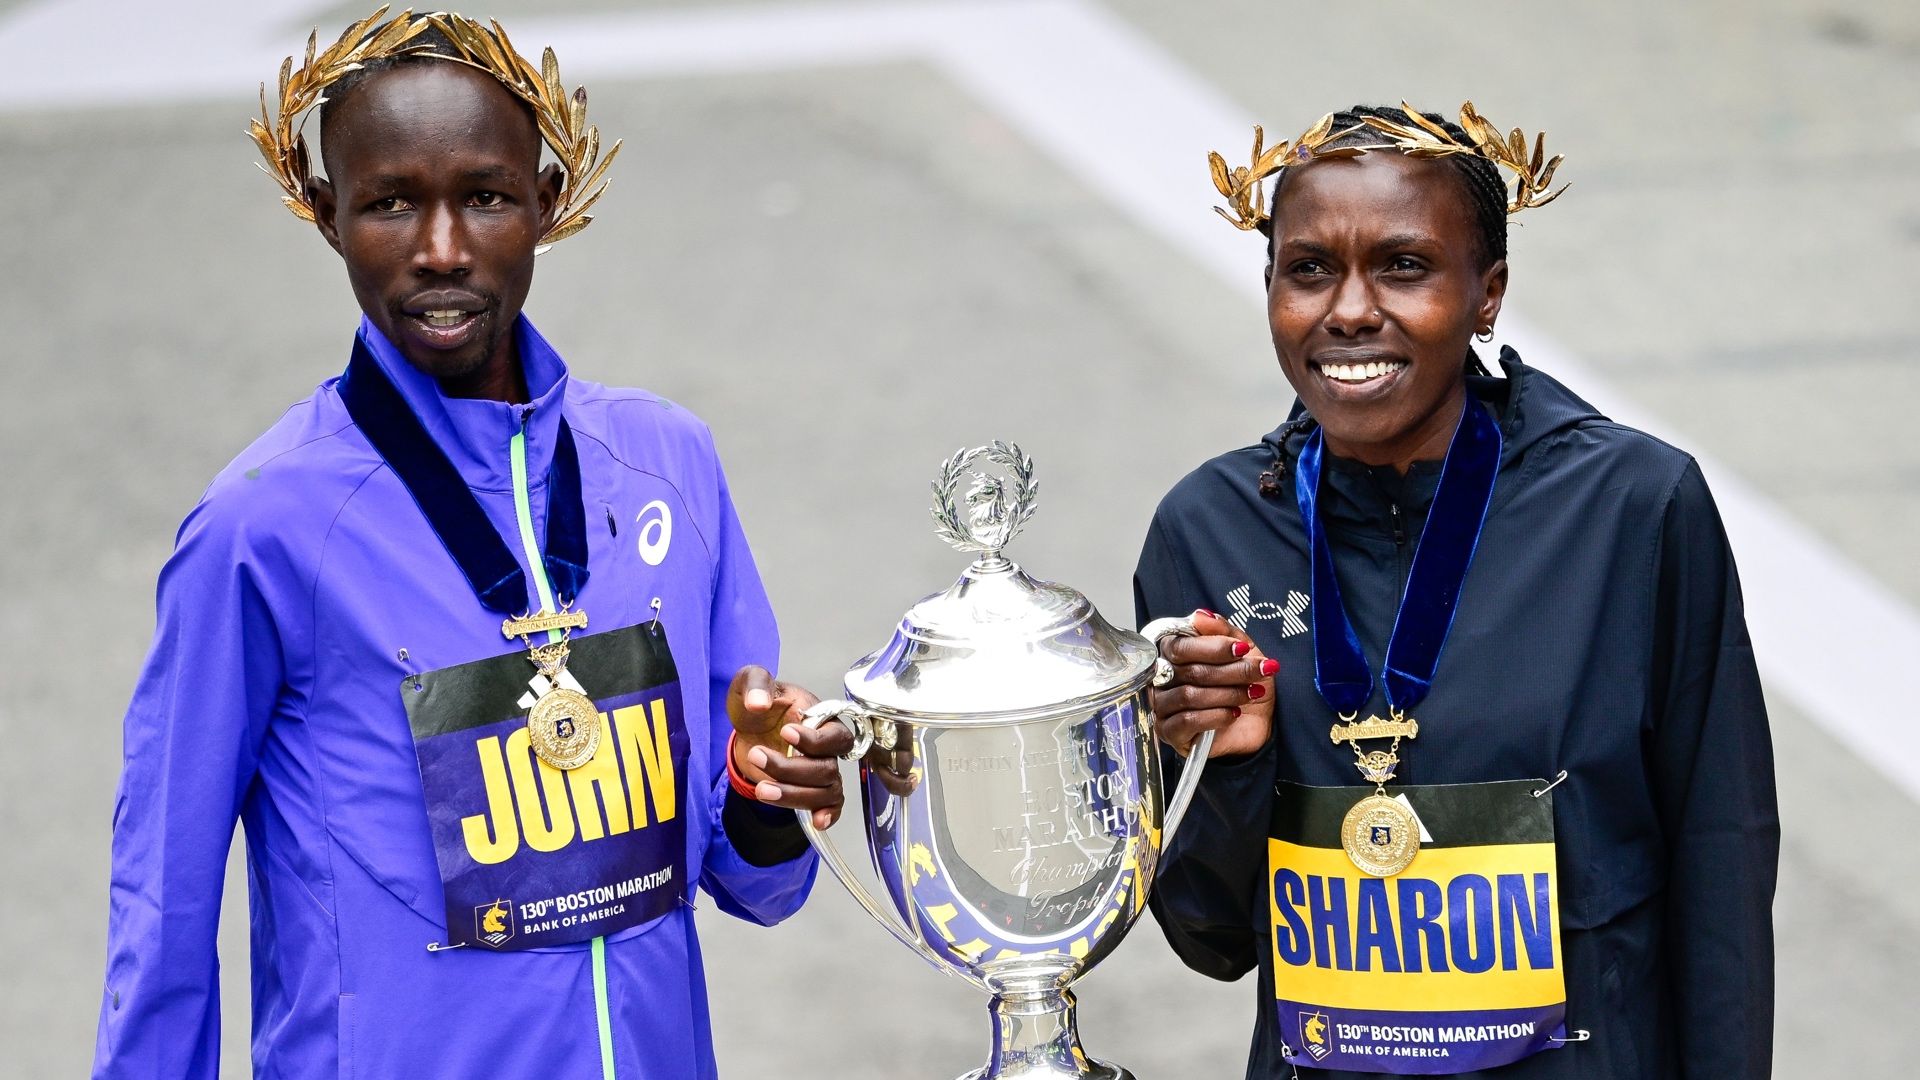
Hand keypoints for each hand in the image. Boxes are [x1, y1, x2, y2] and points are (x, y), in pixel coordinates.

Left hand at [726, 665, 851, 828]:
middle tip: (757, 756)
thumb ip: (755, 684)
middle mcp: (825, 747)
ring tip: (761, 790)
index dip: (814, 740)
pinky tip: (816, 821)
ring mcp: (819, 769)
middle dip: (790, 769)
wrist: (750, 726)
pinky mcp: (810, 788)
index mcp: (820, 718)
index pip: (833, 735)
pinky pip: (831, 804)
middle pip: (825, 768)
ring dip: (794, 794)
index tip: (786, 733)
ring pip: (825, 790)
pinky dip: (829, 814)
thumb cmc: (758, 702)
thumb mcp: (751, 682)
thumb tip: (758, 701)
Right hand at [1149, 609, 1275, 758]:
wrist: (1254, 727)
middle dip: (1231, 671)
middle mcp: (1162, 680)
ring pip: (1189, 695)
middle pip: (1189, 671)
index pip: (1180, 647)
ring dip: (1228, 694)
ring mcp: (1163, 707)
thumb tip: (1201, 616)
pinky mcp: (1170, 732)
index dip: (1213, 647)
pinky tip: (1235, 713)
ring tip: (1253, 693)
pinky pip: (1187, 721)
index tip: (1242, 649)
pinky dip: (1216, 716)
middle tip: (1259, 671)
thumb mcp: (1242, 652)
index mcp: (1173, 656)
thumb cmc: (1243, 687)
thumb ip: (1222, 631)